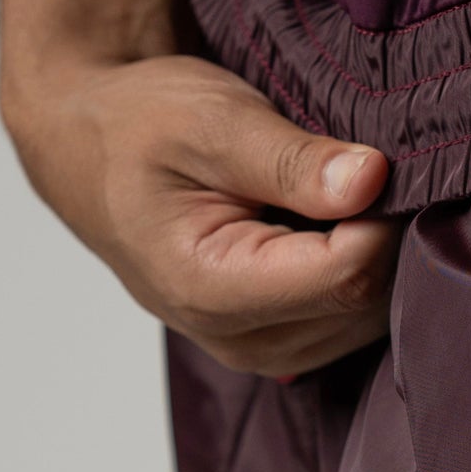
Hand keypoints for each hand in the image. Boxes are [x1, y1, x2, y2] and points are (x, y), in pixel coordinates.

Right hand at [2, 53, 396, 375]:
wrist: (89, 148)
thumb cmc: (139, 125)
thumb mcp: (211, 120)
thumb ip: (291, 160)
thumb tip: (371, 181)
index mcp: (211, 290)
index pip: (347, 275)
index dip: (381, 216)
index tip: (375, 161)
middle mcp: (237, 340)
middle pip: (364, 304)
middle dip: (380, 236)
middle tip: (354, 170)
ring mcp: (258, 350)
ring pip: (366, 317)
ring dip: (369, 254)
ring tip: (330, 193)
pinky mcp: (275, 343)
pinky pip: (350, 318)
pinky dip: (356, 270)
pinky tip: (328, 226)